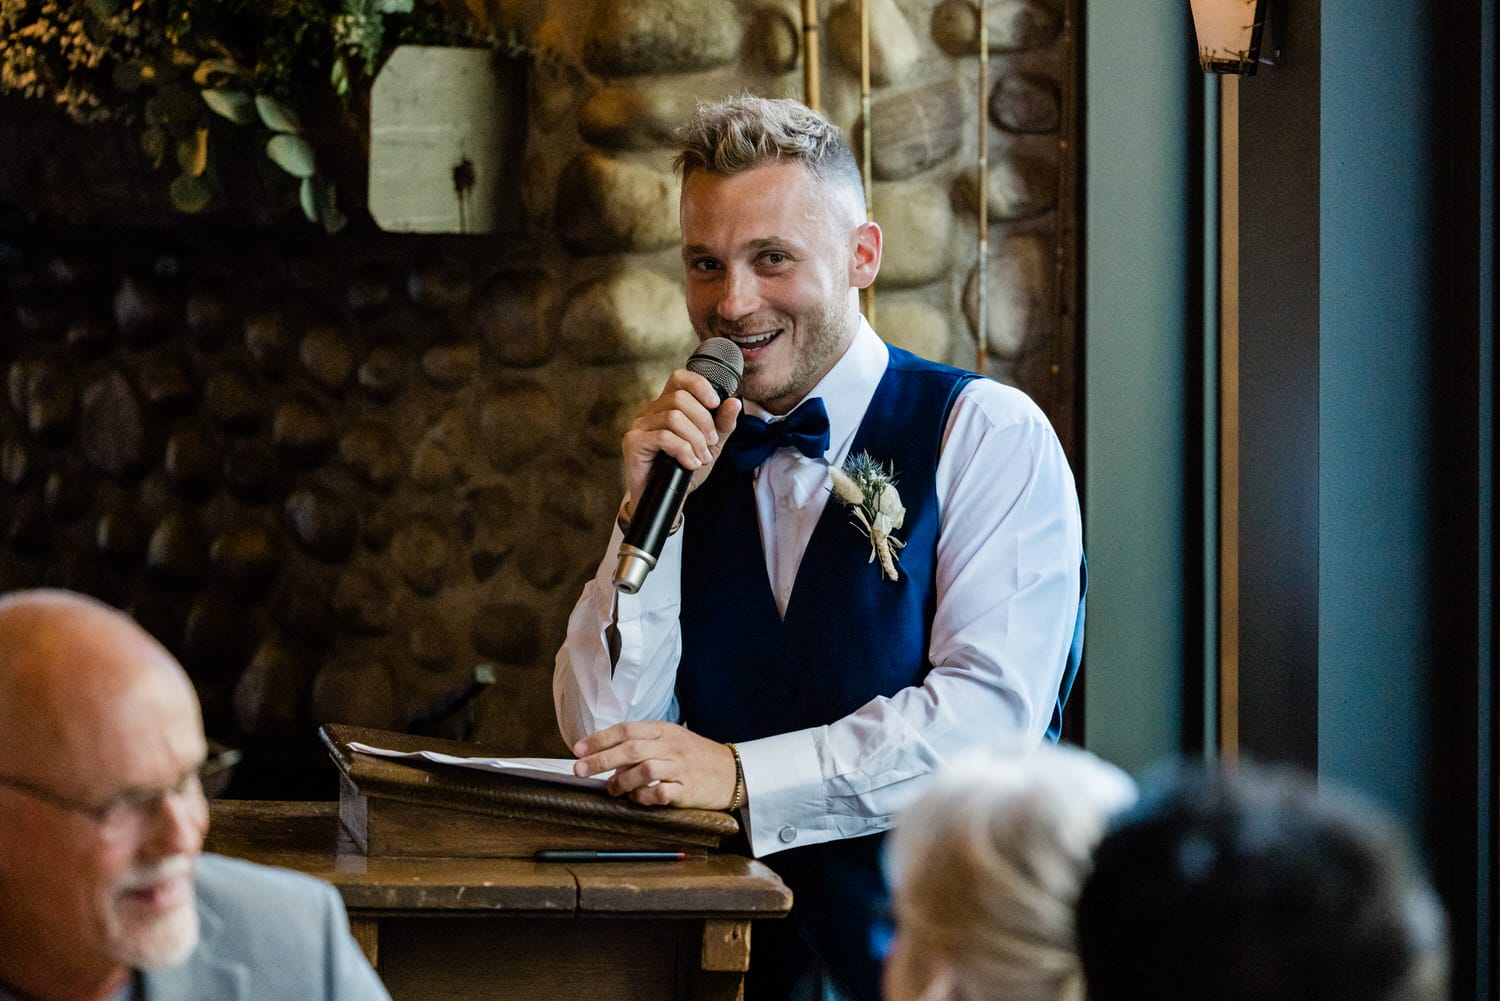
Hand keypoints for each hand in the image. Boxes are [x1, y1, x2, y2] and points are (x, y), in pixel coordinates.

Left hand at [572, 721, 738, 809]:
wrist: (732, 771)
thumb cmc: (695, 756)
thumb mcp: (671, 740)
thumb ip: (643, 744)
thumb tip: (608, 758)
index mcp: (665, 730)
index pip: (627, 730)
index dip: (600, 739)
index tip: (578, 749)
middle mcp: (672, 746)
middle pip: (631, 749)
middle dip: (601, 759)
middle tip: (580, 769)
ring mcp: (680, 768)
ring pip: (644, 770)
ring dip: (622, 781)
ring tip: (612, 789)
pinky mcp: (688, 790)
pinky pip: (660, 793)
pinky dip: (643, 797)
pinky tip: (637, 799)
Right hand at [621, 369, 742, 515]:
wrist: (667, 499)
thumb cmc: (684, 468)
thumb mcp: (710, 445)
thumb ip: (722, 424)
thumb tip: (734, 402)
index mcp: (666, 405)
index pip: (680, 378)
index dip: (699, 386)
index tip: (715, 404)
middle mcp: (650, 411)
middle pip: (680, 399)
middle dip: (703, 422)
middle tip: (710, 444)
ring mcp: (639, 426)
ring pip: (674, 418)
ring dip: (695, 440)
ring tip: (701, 458)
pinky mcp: (633, 443)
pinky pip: (664, 437)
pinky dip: (684, 451)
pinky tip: (690, 464)